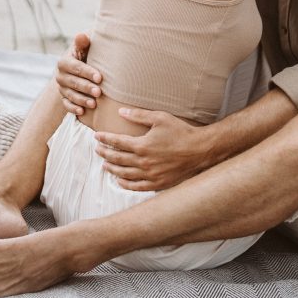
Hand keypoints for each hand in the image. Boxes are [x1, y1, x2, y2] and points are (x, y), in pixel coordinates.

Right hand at [55, 32, 101, 115]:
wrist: (80, 68)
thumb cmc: (86, 56)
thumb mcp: (84, 49)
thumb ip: (83, 44)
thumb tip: (82, 35)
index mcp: (64, 62)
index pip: (76, 68)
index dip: (87, 73)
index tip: (100, 78)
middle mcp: (60, 76)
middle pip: (74, 83)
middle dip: (86, 88)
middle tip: (99, 92)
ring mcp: (61, 88)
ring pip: (70, 95)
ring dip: (82, 100)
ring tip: (94, 104)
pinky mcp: (64, 99)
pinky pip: (66, 105)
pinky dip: (73, 109)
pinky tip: (82, 112)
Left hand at [93, 107, 211, 190]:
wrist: (200, 150)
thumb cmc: (181, 132)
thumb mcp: (160, 118)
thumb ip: (139, 115)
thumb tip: (120, 111)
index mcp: (142, 145)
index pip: (117, 142)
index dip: (105, 138)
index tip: (97, 136)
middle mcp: (143, 162)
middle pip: (117, 158)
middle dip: (105, 153)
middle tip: (98, 149)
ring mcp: (150, 175)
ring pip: (124, 173)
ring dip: (112, 168)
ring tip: (105, 164)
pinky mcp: (158, 184)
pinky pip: (137, 186)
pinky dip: (125, 184)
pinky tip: (120, 180)